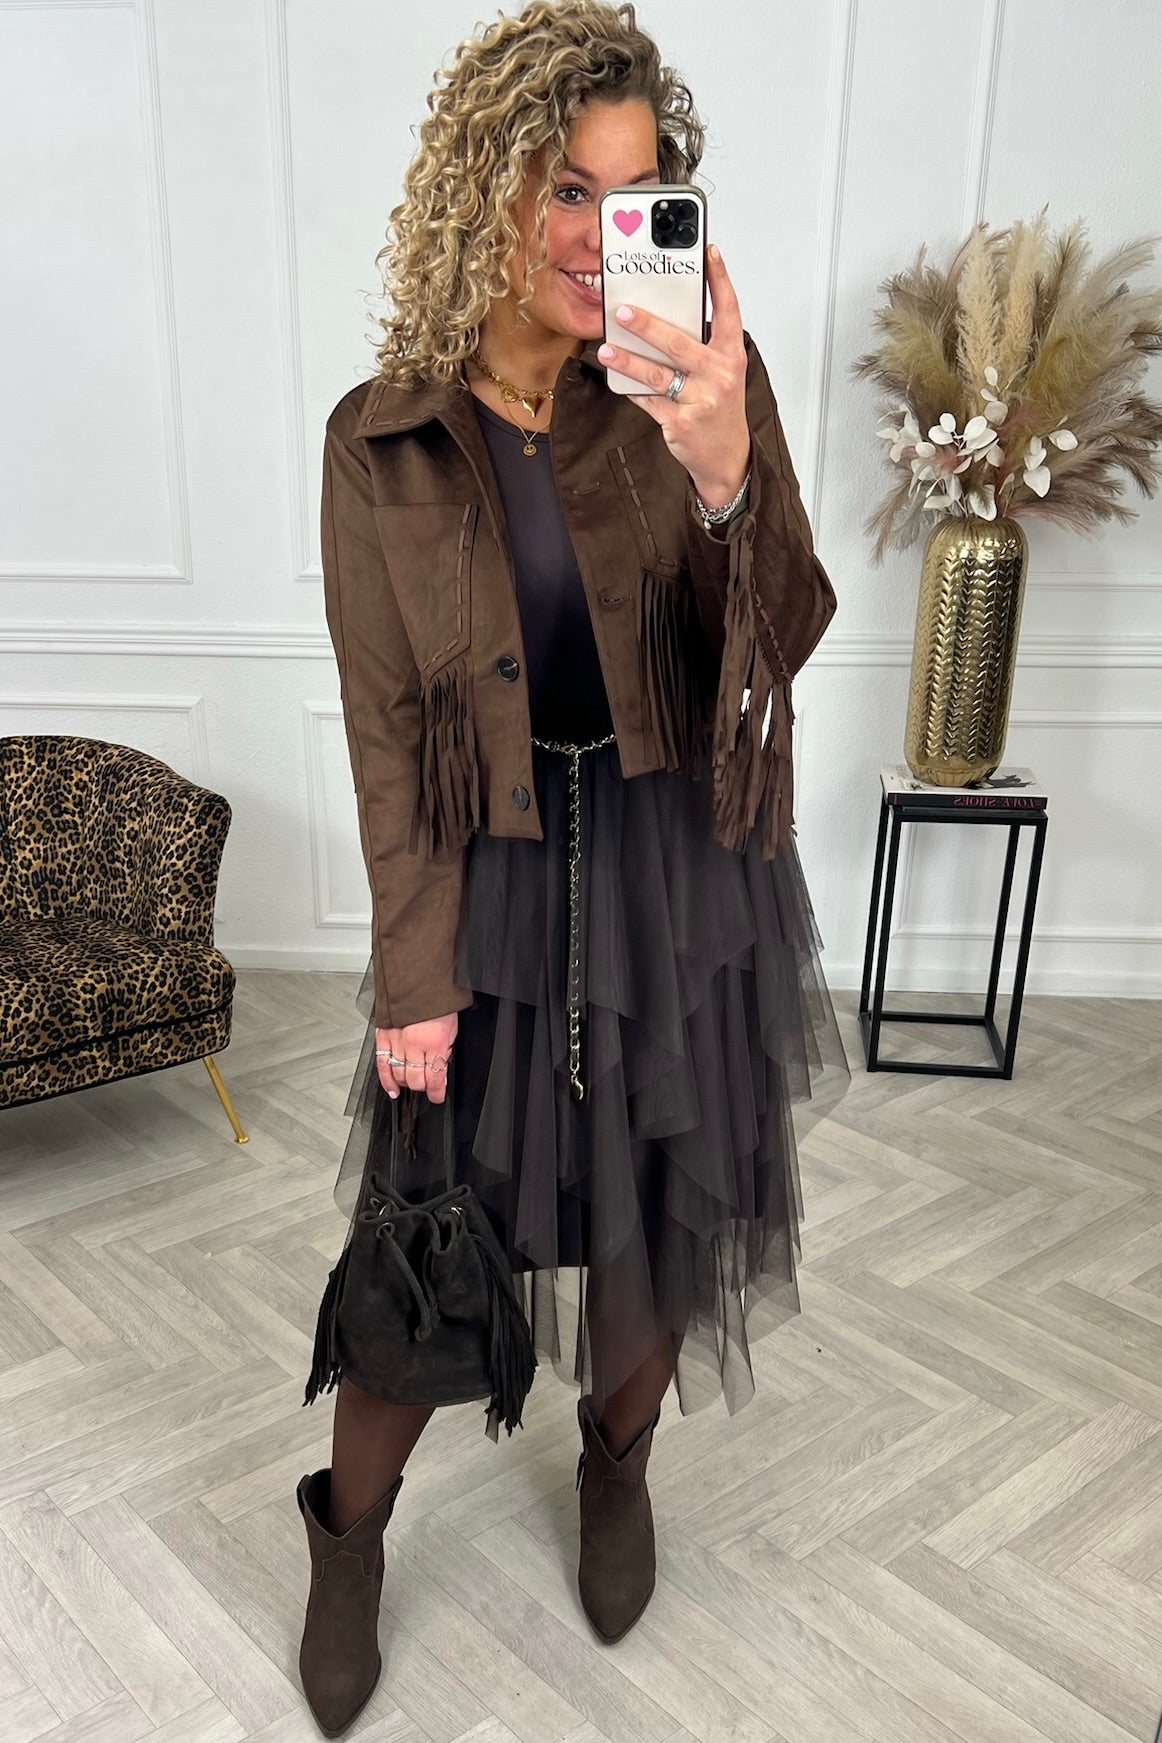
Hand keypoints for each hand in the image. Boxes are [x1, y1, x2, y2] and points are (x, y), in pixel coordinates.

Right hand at [375, 1011, 457, 1104]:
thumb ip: (445, 1050)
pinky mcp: (383, 1037)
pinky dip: (386, 1080)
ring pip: (400, 1075)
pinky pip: (382, 1064)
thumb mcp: (451, 1028)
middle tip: (425, 1087)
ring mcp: (398, 1042)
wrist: (419, 981)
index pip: (435, 1078)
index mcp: (435, 1043)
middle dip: (422, 1087)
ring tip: (410, 1084)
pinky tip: (392, 1089)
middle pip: (416, 1080)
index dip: (436, 1092)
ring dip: (406, 1084)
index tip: (437, 1096)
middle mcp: (415, 1045)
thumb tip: (440, 1067)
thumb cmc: (437, 1002)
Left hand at [596, 242, 750, 506]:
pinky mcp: (681, 422)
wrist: (727, 456)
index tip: (708, 253)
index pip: (728, 310)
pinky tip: (617, 379)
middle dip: (648, 326)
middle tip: (623, 311)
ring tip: (606, 349)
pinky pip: (649, 400)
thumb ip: (700, 346)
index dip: (720, 280)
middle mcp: (720, 374)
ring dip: (628, 361)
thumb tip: (661, 316)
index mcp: (732, 355)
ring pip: (658, 375)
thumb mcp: (721, 372)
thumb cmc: (719, 407)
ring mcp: (701, 400)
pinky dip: (632, 389)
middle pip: (679, 343)